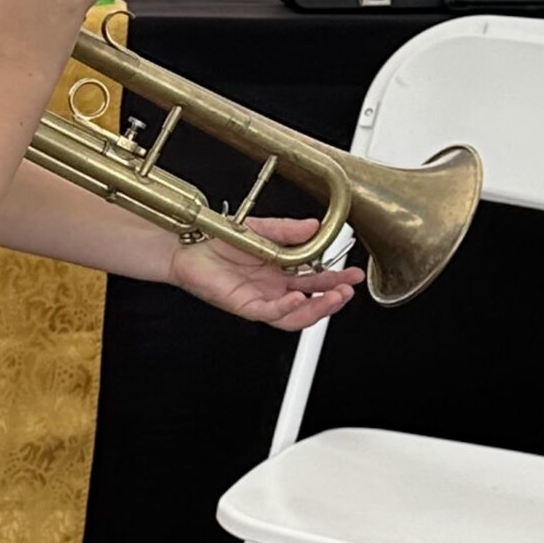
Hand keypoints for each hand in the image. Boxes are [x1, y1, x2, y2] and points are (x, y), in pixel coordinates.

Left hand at [167, 215, 363, 331]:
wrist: (190, 245)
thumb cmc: (220, 240)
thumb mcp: (263, 229)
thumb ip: (289, 230)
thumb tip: (315, 227)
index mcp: (281, 272)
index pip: (315, 281)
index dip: (336, 278)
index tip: (353, 272)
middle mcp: (273, 288)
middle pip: (311, 300)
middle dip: (334, 296)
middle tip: (349, 288)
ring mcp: (261, 299)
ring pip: (296, 315)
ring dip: (318, 308)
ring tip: (335, 297)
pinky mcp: (246, 306)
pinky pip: (271, 313)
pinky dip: (288, 308)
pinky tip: (300, 298)